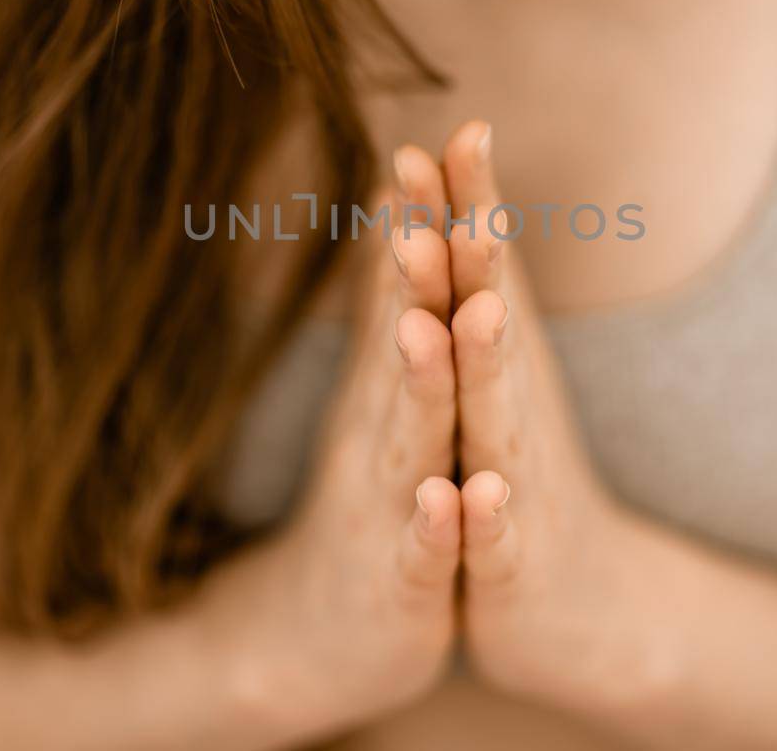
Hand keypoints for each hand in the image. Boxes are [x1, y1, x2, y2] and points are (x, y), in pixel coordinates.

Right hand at [193, 187, 461, 742]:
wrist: (331, 634)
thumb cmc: (375, 494)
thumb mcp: (386, 396)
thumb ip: (393, 305)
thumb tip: (400, 211)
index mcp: (387, 389)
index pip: (404, 293)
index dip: (420, 222)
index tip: (438, 142)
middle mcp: (379, 433)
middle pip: (400, 345)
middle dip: (413, 279)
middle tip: (421, 209)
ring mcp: (385, 506)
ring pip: (406, 438)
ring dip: (417, 385)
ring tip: (429, 328)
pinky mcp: (402, 582)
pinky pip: (421, 553)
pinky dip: (434, 526)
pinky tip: (446, 500)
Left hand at [436, 121, 687, 717]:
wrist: (583, 610)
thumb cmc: (520, 477)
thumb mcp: (491, 381)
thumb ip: (472, 290)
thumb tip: (452, 202)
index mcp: (503, 372)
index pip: (484, 272)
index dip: (469, 203)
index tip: (452, 127)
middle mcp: (518, 414)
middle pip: (494, 323)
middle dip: (474, 254)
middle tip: (454, 182)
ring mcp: (519, 488)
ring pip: (496, 421)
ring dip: (484, 368)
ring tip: (473, 311)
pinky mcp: (509, 566)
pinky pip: (494, 541)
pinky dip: (484, 518)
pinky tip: (476, 493)